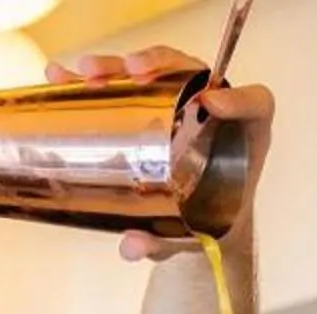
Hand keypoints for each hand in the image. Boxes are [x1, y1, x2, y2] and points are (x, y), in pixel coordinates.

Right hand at [42, 44, 273, 262]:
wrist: (198, 225)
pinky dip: (93, 78)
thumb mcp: (191, 238)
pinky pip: (123, 84)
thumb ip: (165, 243)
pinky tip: (62, 77)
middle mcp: (213, 110)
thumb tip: (129, 245)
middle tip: (133, 71)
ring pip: (151, 71)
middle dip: (158, 64)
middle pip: (191, 71)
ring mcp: (180, 102)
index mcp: (245, 136)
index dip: (238, 99)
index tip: (210, 105)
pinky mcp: (150, 104)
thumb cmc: (206, 227)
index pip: (255, 103)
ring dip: (116, 65)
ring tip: (87, 72)